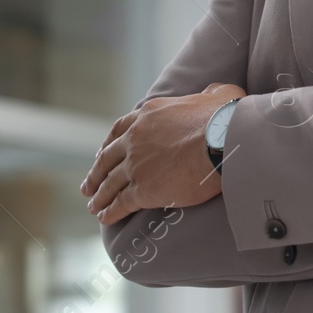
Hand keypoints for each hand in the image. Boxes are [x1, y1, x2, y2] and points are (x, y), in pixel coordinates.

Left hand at [81, 82, 245, 225]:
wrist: (222, 141)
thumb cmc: (224, 118)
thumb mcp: (217, 94)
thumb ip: (209, 94)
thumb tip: (213, 93)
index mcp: (148, 115)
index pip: (119, 130)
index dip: (108, 145)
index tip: (102, 153)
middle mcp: (135, 140)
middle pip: (107, 159)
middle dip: (96, 174)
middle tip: (88, 186)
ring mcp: (135, 166)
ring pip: (110, 184)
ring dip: (99, 197)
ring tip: (93, 206)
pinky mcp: (142, 190)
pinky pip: (120, 204)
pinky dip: (110, 212)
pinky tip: (105, 218)